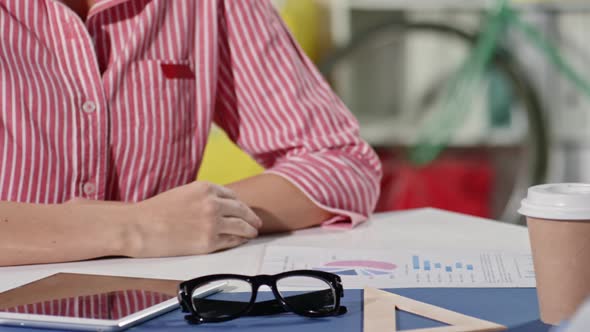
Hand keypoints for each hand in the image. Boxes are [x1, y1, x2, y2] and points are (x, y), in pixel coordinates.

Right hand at [128, 182, 262, 256]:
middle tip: (256, 222)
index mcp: (206, 188)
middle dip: (251, 217)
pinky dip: (238, 241)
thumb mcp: (183, 193)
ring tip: (252, 233)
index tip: (245, 210)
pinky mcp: (208, 242)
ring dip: (249, 230)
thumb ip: (202, 197)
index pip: (232, 196)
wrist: (138, 227)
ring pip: (241, 227)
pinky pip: (231, 242)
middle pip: (242, 211)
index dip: (241, 205)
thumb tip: (219, 206)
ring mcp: (212, 223)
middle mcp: (212, 204)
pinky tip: (240, 241)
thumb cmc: (154, 212)